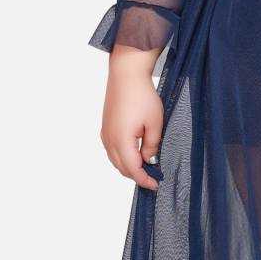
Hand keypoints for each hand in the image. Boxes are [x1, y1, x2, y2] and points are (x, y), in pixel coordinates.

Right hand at [100, 47, 162, 189]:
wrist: (126, 75)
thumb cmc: (142, 95)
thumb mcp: (155, 123)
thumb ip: (152, 145)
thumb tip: (149, 160)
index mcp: (121, 140)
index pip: (132, 169)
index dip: (144, 180)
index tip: (155, 185)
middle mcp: (109, 139)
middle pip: (122, 167)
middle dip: (137, 175)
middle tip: (152, 178)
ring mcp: (105, 134)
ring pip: (115, 160)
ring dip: (129, 166)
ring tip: (146, 167)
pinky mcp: (105, 128)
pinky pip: (112, 150)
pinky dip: (123, 157)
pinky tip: (135, 154)